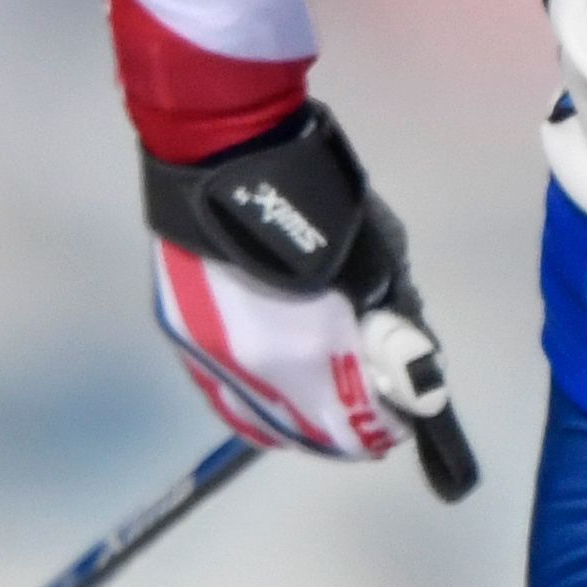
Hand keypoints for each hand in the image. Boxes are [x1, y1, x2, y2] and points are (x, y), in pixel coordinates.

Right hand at [141, 104, 473, 492]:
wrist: (223, 153)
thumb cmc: (316, 197)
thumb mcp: (377, 258)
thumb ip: (388, 320)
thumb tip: (404, 360)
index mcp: (308, 348)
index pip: (355, 423)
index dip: (387, 424)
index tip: (404, 413)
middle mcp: (252, 370)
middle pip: (308, 434)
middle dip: (348, 429)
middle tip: (373, 414)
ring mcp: (208, 358)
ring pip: (261, 424)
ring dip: (303, 424)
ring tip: (331, 408)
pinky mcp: (181, 338)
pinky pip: (226, 396)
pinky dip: (262, 405)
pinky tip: (284, 393)